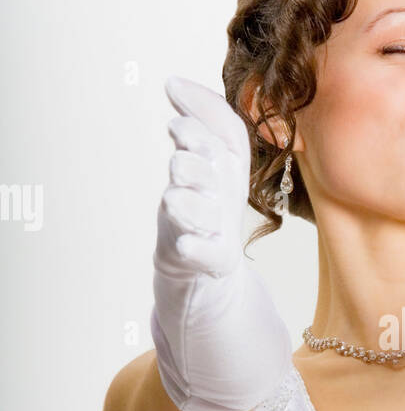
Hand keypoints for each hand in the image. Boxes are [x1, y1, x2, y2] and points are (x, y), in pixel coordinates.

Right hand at [150, 76, 291, 410]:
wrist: (208, 324)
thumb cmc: (215, 251)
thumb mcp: (227, 195)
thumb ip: (220, 144)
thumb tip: (213, 100)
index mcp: (212, 185)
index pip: (209, 139)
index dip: (197, 111)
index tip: (172, 85)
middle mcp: (193, 209)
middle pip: (192, 171)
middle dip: (191, 150)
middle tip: (183, 135)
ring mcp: (187, 245)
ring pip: (183, 212)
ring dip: (187, 195)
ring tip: (184, 182)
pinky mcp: (193, 281)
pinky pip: (193, 263)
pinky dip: (193, 251)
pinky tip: (193, 245)